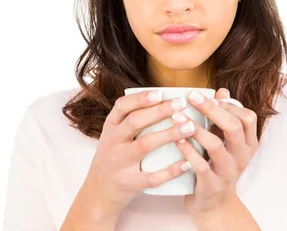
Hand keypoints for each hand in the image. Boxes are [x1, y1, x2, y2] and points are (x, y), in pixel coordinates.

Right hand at [82, 90, 195, 217]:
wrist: (97, 192)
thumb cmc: (112, 158)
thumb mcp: (113, 136)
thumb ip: (130, 120)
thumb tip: (163, 100)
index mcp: (110, 127)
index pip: (122, 106)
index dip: (141, 98)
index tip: (161, 93)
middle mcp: (113, 143)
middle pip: (136, 122)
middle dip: (160, 111)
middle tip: (181, 104)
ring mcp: (120, 163)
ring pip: (145, 145)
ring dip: (169, 134)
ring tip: (189, 127)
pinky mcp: (129, 183)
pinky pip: (152, 176)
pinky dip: (170, 170)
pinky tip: (187, 163)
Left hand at [172, 88, 258, 215]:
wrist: (214, 205)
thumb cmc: (216, 166)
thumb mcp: (224, 142)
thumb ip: (222, 118)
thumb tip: (222, 90)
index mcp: (248, 144)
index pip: (248, 117)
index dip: (228, 104)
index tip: (207, 95)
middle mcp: (242, 157)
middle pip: (233, 127)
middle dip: (211, 109)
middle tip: (191, 97)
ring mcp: (228, 172)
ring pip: (215, 146)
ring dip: (196, 129)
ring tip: (178, 116)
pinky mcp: (212, 185)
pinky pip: (200, 166)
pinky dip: (187, 151)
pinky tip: (176, 139)